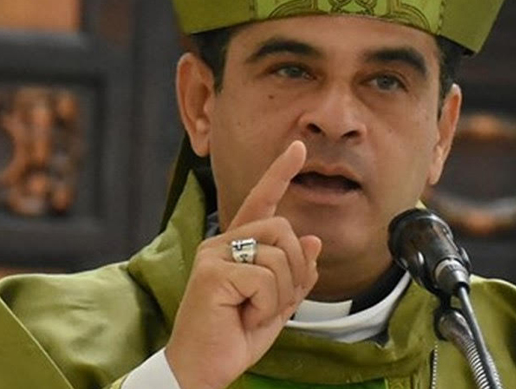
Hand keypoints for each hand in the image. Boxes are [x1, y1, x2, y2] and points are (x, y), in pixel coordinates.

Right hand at [165, 141, 321, 388]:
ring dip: (280, 293)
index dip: (281, 173)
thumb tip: (312, 240)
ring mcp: (213, 254)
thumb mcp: (277, 305)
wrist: (203, 368)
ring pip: (278, 254)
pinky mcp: (211, 272)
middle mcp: (221, 242)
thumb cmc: (234, 337)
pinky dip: (267, 305)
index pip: (262, 201)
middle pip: (283, 229)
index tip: (299, 149)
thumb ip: (294, 274)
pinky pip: (264, 278)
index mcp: (236, 246)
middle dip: (295, 269)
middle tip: (275, 302)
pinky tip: (244, 316)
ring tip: (253, 312)